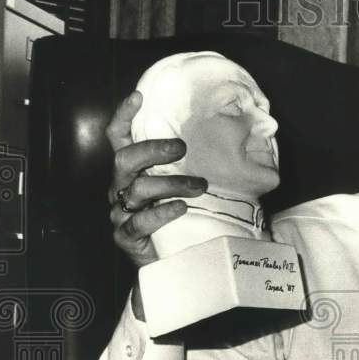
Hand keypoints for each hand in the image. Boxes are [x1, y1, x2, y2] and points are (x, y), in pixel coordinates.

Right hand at [106, 92, 206, 314]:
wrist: (172, 262)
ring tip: (200, 186)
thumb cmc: (182, 217)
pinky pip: (139, 222)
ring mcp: (121, 212)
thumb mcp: (188, 185)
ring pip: (138, 189)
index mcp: (133, 171)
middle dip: (152, 149)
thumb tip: (240, 135)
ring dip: (172, 183)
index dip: (124, 116)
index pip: (119, 138)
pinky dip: (162, 213)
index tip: (140, 96)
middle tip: (182, 147)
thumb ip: (197, 163)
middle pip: (124, 159)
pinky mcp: (126, 237)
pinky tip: (181, 208)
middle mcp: (122, 187)